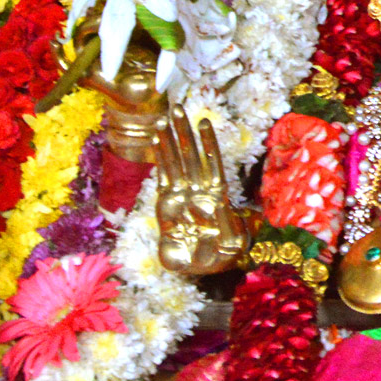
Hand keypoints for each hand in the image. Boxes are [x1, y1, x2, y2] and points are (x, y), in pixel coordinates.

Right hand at [155, 105, 248, 275]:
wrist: (201, 272)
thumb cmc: (217, 260)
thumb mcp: (225, 252)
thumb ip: (219, 240)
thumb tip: (210, 226)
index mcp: (217, 201)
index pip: (212, 166)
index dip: (208, 145)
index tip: (204, 122)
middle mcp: (199, 194)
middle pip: (192, 158)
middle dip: (185, 134)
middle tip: (178, 108)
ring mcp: (183, 197)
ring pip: (176, 164)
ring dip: (170, 141)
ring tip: (163, 118)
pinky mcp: (167, 205)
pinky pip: (164, 177)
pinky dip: (161, 159)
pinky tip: (156, 140)